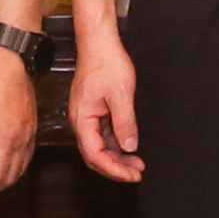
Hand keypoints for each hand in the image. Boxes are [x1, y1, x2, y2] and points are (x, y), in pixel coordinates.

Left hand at [0, 38, 36, 206]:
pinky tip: (5, 164)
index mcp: (5, 138)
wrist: (12, 60)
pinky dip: (16, 166)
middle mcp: (21, 139)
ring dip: (6, 179)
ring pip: (21, 167)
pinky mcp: (32, 126)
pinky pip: (27, 155)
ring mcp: (29, 133)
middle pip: (11, 176)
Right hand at [68, 22, 142, 183]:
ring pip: (100, 146)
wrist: (99, 42)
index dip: (114, 169)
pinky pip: (103, 134)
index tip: (131, 175)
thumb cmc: (105, 62)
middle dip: (116, 167)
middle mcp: (81, 120)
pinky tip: (129, 146)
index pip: (95, 154)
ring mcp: (87, 116)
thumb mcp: (121, 95)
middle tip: (136, 174)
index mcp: (83, 119)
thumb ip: (125, 123)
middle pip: (95, 155)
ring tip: (137, 163)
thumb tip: (129, 146)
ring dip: (117, 157)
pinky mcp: (93, 111)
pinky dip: (116, 143)